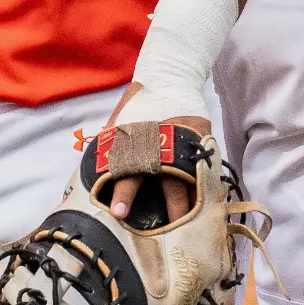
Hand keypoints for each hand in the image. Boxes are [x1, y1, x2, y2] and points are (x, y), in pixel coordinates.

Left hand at [103, 83, 208, 225]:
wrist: (170, 77)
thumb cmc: (138, 103)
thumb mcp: (117, 125)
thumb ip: (110, 151)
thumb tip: (94, 178)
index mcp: (141, 142)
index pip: (131, 172)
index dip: (125, 193)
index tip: (119, 212)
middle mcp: (167, 145)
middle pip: (171, 183)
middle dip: (172, 208)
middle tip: (172, 228)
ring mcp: (189, 142)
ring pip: (193, 178)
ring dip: (193, 200)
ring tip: (195, 221)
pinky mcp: (204, 139)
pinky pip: (206, 166)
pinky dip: (207, 184)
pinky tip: (208, 200)